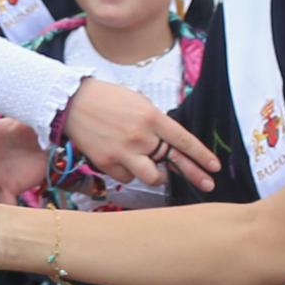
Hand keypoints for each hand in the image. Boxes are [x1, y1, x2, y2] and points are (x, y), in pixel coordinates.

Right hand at [62, 79, 221, 190]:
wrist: (70, 102)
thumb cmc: (107, 99)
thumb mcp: (138, 102)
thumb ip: (155, 123)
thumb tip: (169, 144)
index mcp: (151, 118)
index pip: (183, 141)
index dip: (202, 155)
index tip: (214, 167)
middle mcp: (140, 137)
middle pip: (173, 163)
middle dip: (194, 175)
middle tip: (208, 185)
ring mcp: (123, 152)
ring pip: (152, 177)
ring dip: (157, 175)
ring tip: (154, 169)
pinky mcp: (107, 164)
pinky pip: (127, 178)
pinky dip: (129, 172)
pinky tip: (123, 160)